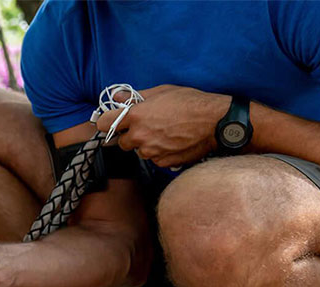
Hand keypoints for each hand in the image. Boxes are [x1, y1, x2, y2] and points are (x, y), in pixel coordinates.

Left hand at [95, 85, 228, 167]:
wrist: (216, 122)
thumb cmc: (192, 102)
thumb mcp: (162, 91)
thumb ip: (136, 96)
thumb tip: (117, 96)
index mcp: (135, 116)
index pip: (103, 123)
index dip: (107, 122)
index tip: (111, 122)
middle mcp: (139, 136)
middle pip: (121, 142)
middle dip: (130, 135)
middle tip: (147, 127)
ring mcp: (150, 151)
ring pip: (139, 151)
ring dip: (146, 145)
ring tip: (165, 133)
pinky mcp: (162, 162)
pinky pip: (154, 159)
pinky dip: (160, 153)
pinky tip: (173, 142)